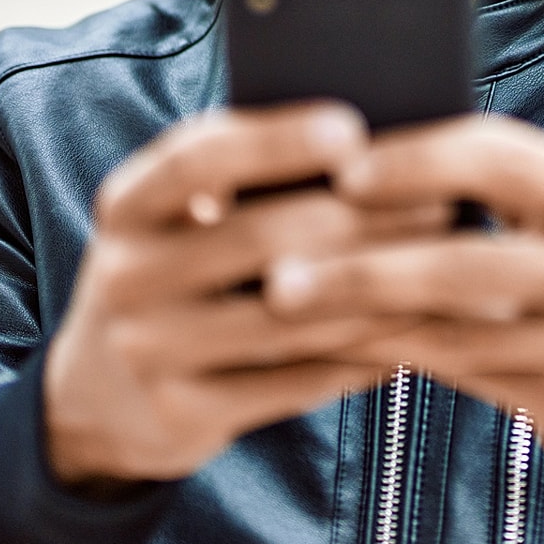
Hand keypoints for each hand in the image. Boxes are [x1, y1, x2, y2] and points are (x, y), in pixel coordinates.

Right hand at [44, 103, 450, 486]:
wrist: (98, 397)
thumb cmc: (178, 273)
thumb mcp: (177, 219)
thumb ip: (244, 180)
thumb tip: (370, 141)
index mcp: (127, 204)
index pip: (198, 158)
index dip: (276, 141)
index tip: (353, 128)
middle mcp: (125, 274)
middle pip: (261, 238)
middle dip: (362, 218)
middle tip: (441, 203)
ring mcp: (147, 350)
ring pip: (289, 315)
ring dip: (377, 289)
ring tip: (445, 265)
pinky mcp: (181, 414)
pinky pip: (294, 380)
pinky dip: (361, 354)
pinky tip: (414, 332)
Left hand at [263, 116, 543, 480]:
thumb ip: (499, 189)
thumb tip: (365, 158)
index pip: (499, 156)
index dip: (415, 160)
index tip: (340, 169)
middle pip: (467, 259)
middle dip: (364, 266)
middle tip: (280, 273)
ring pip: (457, 331)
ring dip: (363, 322)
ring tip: (287, 312)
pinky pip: (465, 376)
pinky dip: (397, 358)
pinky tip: (340, 348)